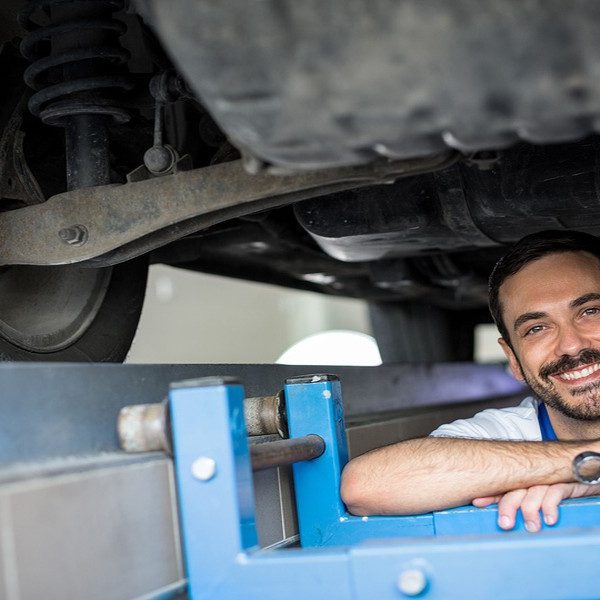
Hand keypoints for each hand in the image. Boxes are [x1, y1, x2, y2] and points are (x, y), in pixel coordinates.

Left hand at [472, 483, 599, 531]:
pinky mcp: (565, 481)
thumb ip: (521, 502)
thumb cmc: (559, 488)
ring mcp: (548, 478)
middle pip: (515, 489)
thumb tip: (503, 519)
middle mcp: (532, 477)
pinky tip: (550, 518)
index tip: (477, 502)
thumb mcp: (538, 495)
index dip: (490, 494)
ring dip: (530, 510)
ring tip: (532, 527)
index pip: (502, 485)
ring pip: (533, 492)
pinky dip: (551, 505)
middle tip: (505, 524)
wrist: (586, 472)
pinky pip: (556, 492)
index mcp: (522, 480)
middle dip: (507, 506)